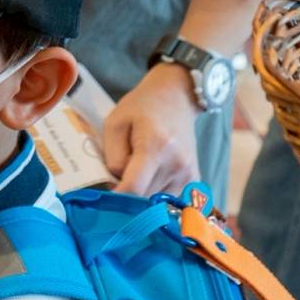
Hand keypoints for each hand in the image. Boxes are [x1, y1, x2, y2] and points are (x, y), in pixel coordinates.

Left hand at [103, 64, 202, 195]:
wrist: (176, 97)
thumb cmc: (141, 107)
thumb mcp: (115, 124)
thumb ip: (112, 157)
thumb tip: (115, 185)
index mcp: (155, 147)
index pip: (134, 189)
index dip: (116, 198)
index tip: (104, 198)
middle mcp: (176, 164)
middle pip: (144, 198)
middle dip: (127, 195)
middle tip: (118, 178)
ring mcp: (189, 173)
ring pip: (156, 202)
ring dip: (142, 195)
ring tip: (137, 171)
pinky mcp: (194, 179)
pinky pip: (169, 199)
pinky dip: (156, 193)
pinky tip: (152, 174)